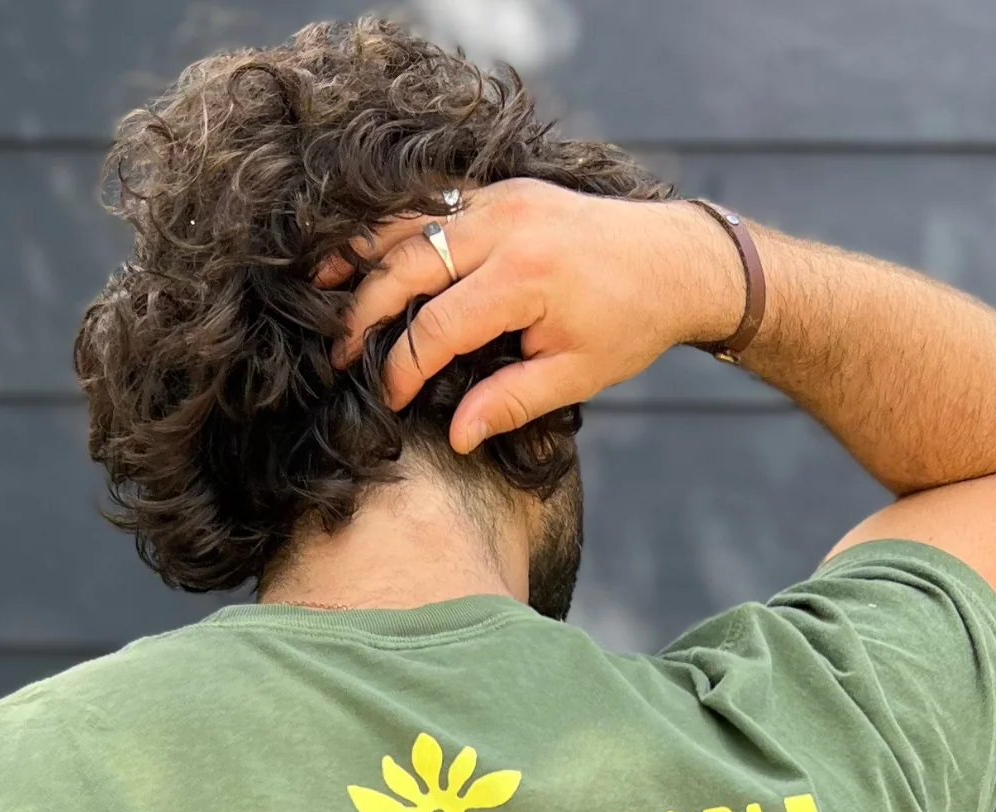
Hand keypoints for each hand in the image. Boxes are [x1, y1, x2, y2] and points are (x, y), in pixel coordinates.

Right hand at [327, 181, 750, 452]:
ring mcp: (499, 199)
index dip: (403, 367)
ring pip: (409, 224)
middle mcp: (504, 227)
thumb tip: (456, 436)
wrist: (673, 259)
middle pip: (406, 265)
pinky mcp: (500, 190)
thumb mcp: (575, 375)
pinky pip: (432, 206)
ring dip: (363, 258)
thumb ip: (511, 402)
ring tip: (323, 291)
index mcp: (524, 278)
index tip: (385, 398)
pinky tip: (366, 255)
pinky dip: (394, 231)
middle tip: (339, 354)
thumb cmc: (630, 323)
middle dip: (365, 313)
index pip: (438, 326)